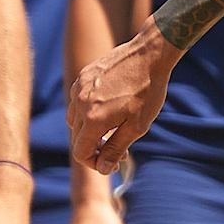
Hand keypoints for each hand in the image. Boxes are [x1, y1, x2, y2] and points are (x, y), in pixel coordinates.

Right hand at [69, 29, 174, 172]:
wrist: (149, 55)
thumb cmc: (147, 91)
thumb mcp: (137, 126)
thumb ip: (116, 148)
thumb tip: (102, 168)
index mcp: (93, 119)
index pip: (80, 153)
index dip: (94, 163)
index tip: (112, 162)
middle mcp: (80, 104)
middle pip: (77, 138)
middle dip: (95, 148)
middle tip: (119, 148)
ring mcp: (79, 88)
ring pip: (75, 120)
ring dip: (90, 130)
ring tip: (113, 128)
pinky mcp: (83, 76)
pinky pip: (78, 101)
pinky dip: (88, 112)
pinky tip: (109, 108)